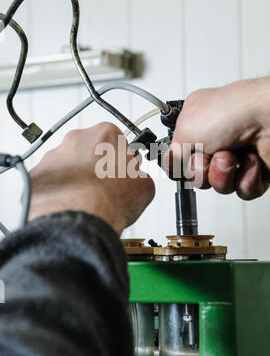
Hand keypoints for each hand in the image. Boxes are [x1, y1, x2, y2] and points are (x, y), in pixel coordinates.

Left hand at [29, 122, 154, 233]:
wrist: (77, 221)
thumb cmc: (108, 201)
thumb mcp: (145, 187)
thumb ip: (140, 175)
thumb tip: (138, 179)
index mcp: (105, 134)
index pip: (117, 141)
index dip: (121, 159)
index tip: (122, 172)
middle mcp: (77, 139)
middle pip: (90, 150)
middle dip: (97, 166)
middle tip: (105, 188)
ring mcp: (54, 156)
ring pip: (69, 165)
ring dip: (77, 179)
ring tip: (87, 200)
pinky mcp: (38, 174)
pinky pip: (52, 181)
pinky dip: (60, 191)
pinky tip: (70, 204)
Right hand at [170, 74, 269, 199]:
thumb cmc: (233, 112)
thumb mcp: (184, 130)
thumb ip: (170, 154)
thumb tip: (169, 166)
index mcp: (197, 124)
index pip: (179, 155)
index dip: (180, 162)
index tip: (182, 159)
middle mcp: (216, 139)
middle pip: (196, 175)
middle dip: (202, 170)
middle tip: (211, 154)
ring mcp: (236, 155)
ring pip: (219, 186)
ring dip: (223, 174)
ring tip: (233, 156)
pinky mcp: (255, 170)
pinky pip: (241, 191)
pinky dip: (245, 178)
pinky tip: (249, 160)